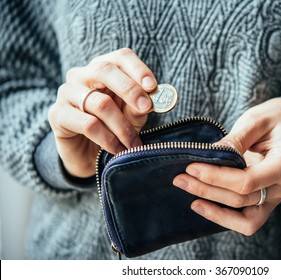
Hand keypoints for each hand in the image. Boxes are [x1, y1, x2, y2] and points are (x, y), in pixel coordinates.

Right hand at [48, 48, 156, 177]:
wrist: (89, 156)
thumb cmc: (114, 128)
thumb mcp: (132, 116)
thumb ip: (140, 106)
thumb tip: (152, 100)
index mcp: (104, 68)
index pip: (121, 57)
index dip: (138, 69)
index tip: (152, 87)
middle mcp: (82, 75)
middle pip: (105, 69)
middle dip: (130, 89)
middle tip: (146, 108)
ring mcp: (66, 92)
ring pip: (99, 103)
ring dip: (122, 126)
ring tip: (134, 144)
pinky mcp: (57, 114)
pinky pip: (88, 124)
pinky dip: (108, 139)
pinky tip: (117, 149)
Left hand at [173, 98, 280, 234]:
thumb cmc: (275, 118)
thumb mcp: (255, 119)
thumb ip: (235, 140)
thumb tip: (209, 156)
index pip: (248, 181)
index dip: (216, 177)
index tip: (192, 167)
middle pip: (242, 199)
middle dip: (208, 190)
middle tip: (180, 179)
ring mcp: (277, 197)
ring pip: (245, 219)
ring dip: (215, 210)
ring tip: (190, 197)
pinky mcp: (267, 201)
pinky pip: (247, 220)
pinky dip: (225, 217)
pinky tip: (203, 205)